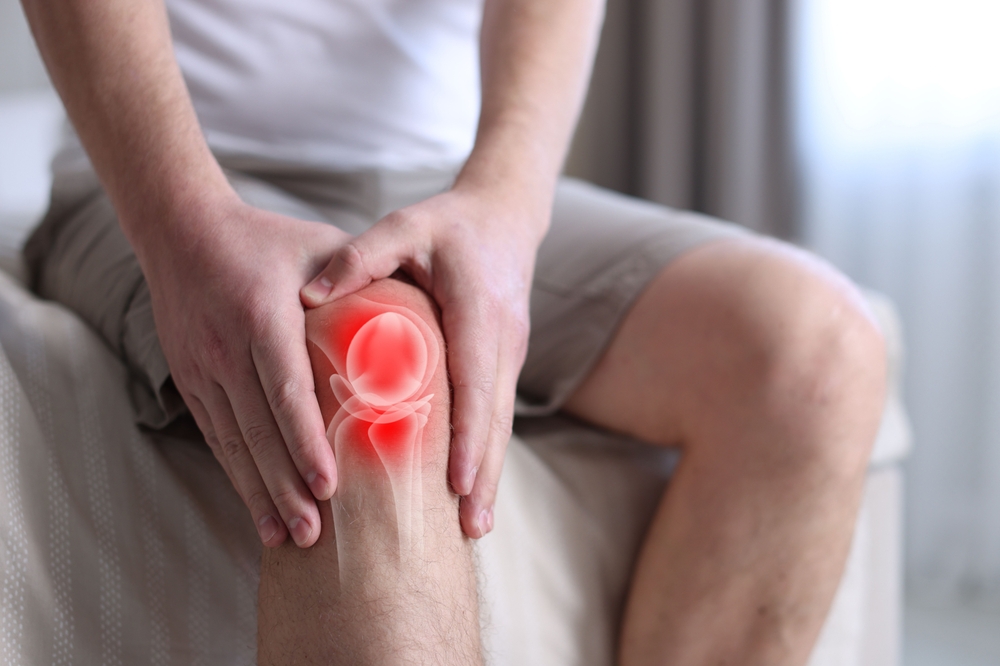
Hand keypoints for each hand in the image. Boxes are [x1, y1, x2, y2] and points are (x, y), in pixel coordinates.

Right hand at [138, 193, 348, 547]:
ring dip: (258, 493)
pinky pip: (215, 435)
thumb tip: (421, 313)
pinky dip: (236, 474)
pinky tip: (256, 507)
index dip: (306, 442)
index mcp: (264, 315)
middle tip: (314, 534)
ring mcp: (201, 367)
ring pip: (233, 442)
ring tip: (285, 537)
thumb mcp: (318, 246)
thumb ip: (363, 278)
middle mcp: (226, 347)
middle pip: (257, 429)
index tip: (329, 485)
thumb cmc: (269, 239)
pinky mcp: (189, 379)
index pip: (286, 390)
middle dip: (285, 487)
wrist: (182, 230)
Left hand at [300, 178, 546, 537]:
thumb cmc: (450, 224)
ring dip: (490, 474)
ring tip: (473, 526)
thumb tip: (306, 295)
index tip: (455, 481)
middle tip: (469, 529)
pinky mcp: (505, 361)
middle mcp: (504, 341)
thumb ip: (360, 255)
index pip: (477, 384)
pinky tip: (470, 486)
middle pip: (497, 420)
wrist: (505, 216)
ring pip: (502, 424)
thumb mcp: (406, 226)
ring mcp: (510, 355)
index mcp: (480, 312)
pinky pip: (497, 413)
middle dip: (484, 476)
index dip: (468, 436)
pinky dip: (486, 452)